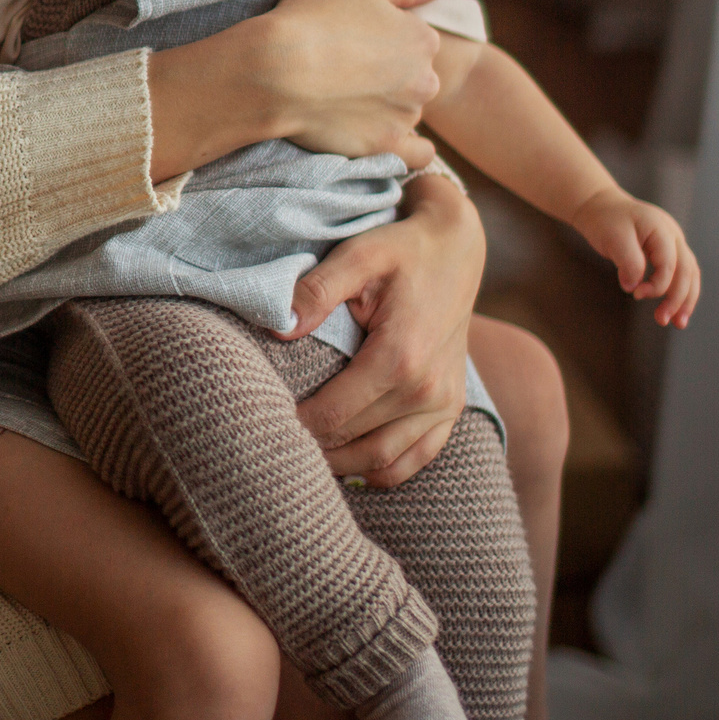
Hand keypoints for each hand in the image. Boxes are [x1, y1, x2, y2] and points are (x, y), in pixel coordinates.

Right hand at [154, 0, 448, 178]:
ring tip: (343, 97)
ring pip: (406, 109)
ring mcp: (405, 117)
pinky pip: (414, 155)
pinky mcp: (383, 147)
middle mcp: (425, 80)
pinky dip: (408, 148)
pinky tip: (388, 137)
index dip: (382, 35)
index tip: (351, 37)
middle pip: (412, 74)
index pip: (413, 37)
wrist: (272, 71)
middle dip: (389, 72)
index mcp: (423, 38)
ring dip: (386, 104)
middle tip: (345, 67)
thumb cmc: (312, 16)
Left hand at [283, 171, 482, 486]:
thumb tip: (278, 328)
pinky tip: (346, 460)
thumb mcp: (357, 256)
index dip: (293, 424)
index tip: (262, 415)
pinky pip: (414, 459)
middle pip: (352, 442)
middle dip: (309, 446)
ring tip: (301, 451)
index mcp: (400, 358)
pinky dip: (380, 470)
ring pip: (383, 463)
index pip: (332, 416)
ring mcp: (443, 404)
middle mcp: (427, 391)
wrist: (456, 250)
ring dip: (339, 464)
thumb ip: (316, 290)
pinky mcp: (450, 409)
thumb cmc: (401, 251)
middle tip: (271, 436)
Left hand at [568, 187, 700, 326]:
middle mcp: (673, 235)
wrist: (599, 206)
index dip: (657, 284)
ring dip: (685, 299)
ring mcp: (673, 242)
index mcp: (661, 228)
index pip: (670, 264)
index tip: (636, 294)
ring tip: (677, 323)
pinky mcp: (667, 251)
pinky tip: (673, 310)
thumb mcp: (613, 238)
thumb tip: (635, 288)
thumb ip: (628, 262)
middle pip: (687, 271)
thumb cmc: (604, 220)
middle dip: (678, 299)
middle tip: (663, 321)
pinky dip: (679, 292)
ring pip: (690, 274)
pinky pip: (680, 274)